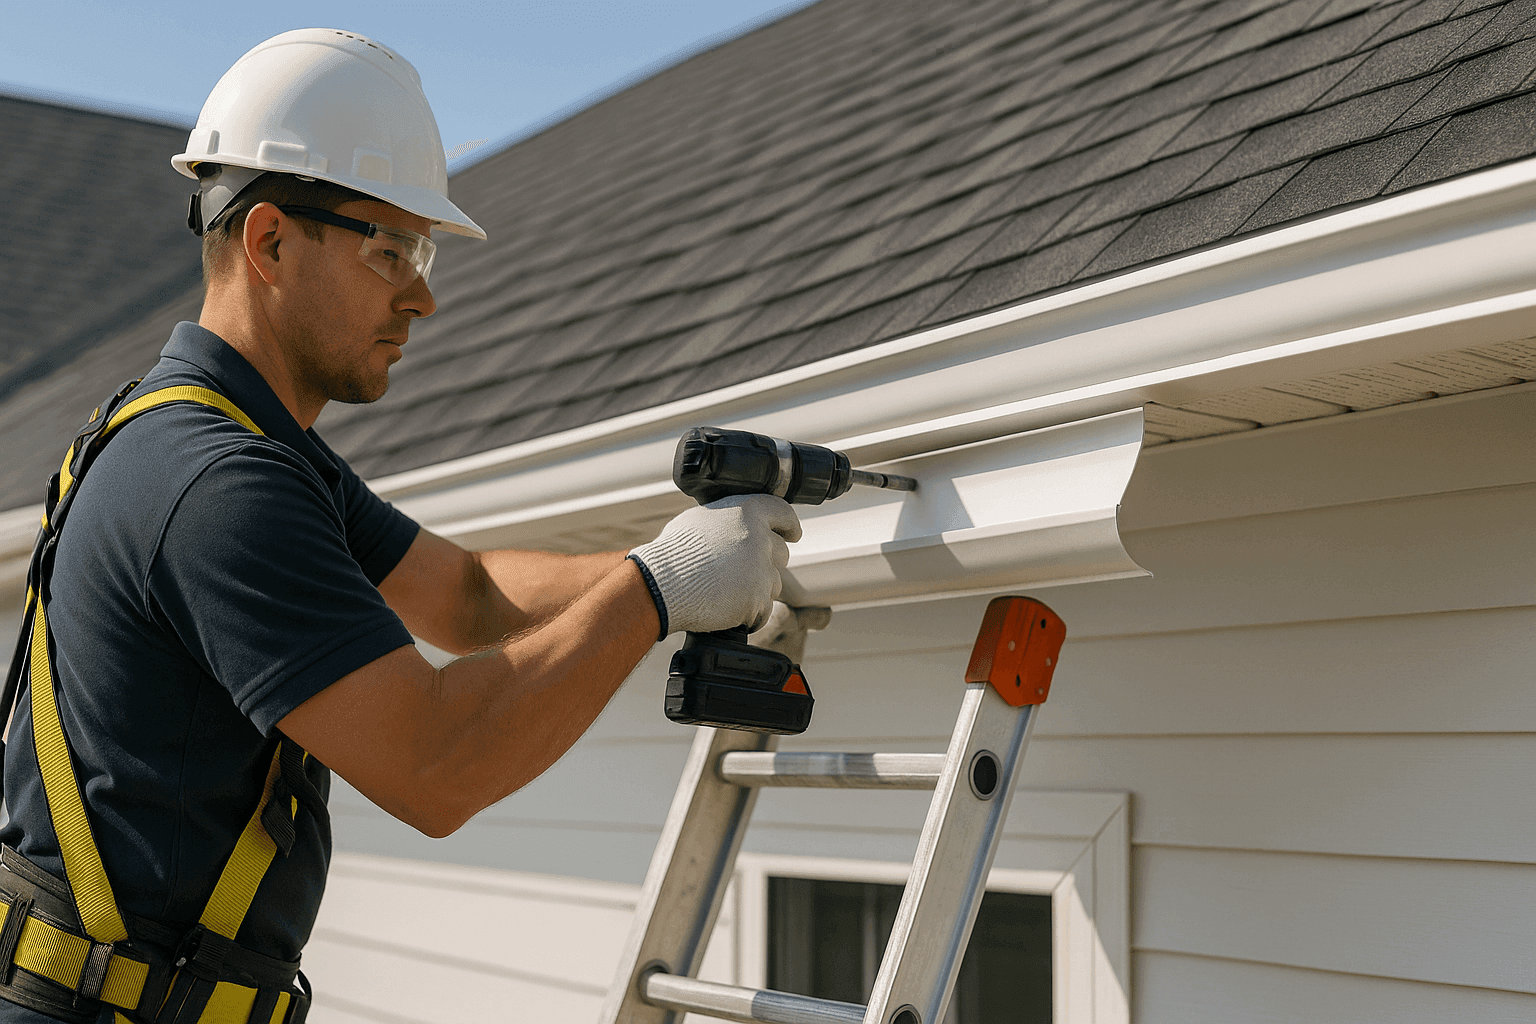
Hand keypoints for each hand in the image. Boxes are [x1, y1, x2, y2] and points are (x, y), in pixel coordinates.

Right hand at [628, 494, 801, 635]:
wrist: (661, 585)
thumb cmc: (673, 553)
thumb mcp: (700, 520)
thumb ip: (728, 520)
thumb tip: (738, 525)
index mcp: (747, 512)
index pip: (782, 513)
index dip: (789, 525)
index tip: (793, 534)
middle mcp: (759, 538)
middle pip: (781, 553)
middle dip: (765, 564)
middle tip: (739, 573)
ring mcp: (761, 570)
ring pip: (774, 585)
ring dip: (755, 591)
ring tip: (723, 592)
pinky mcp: (757, 599)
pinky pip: (762, 611)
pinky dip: (747, 615)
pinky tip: (725, 609)